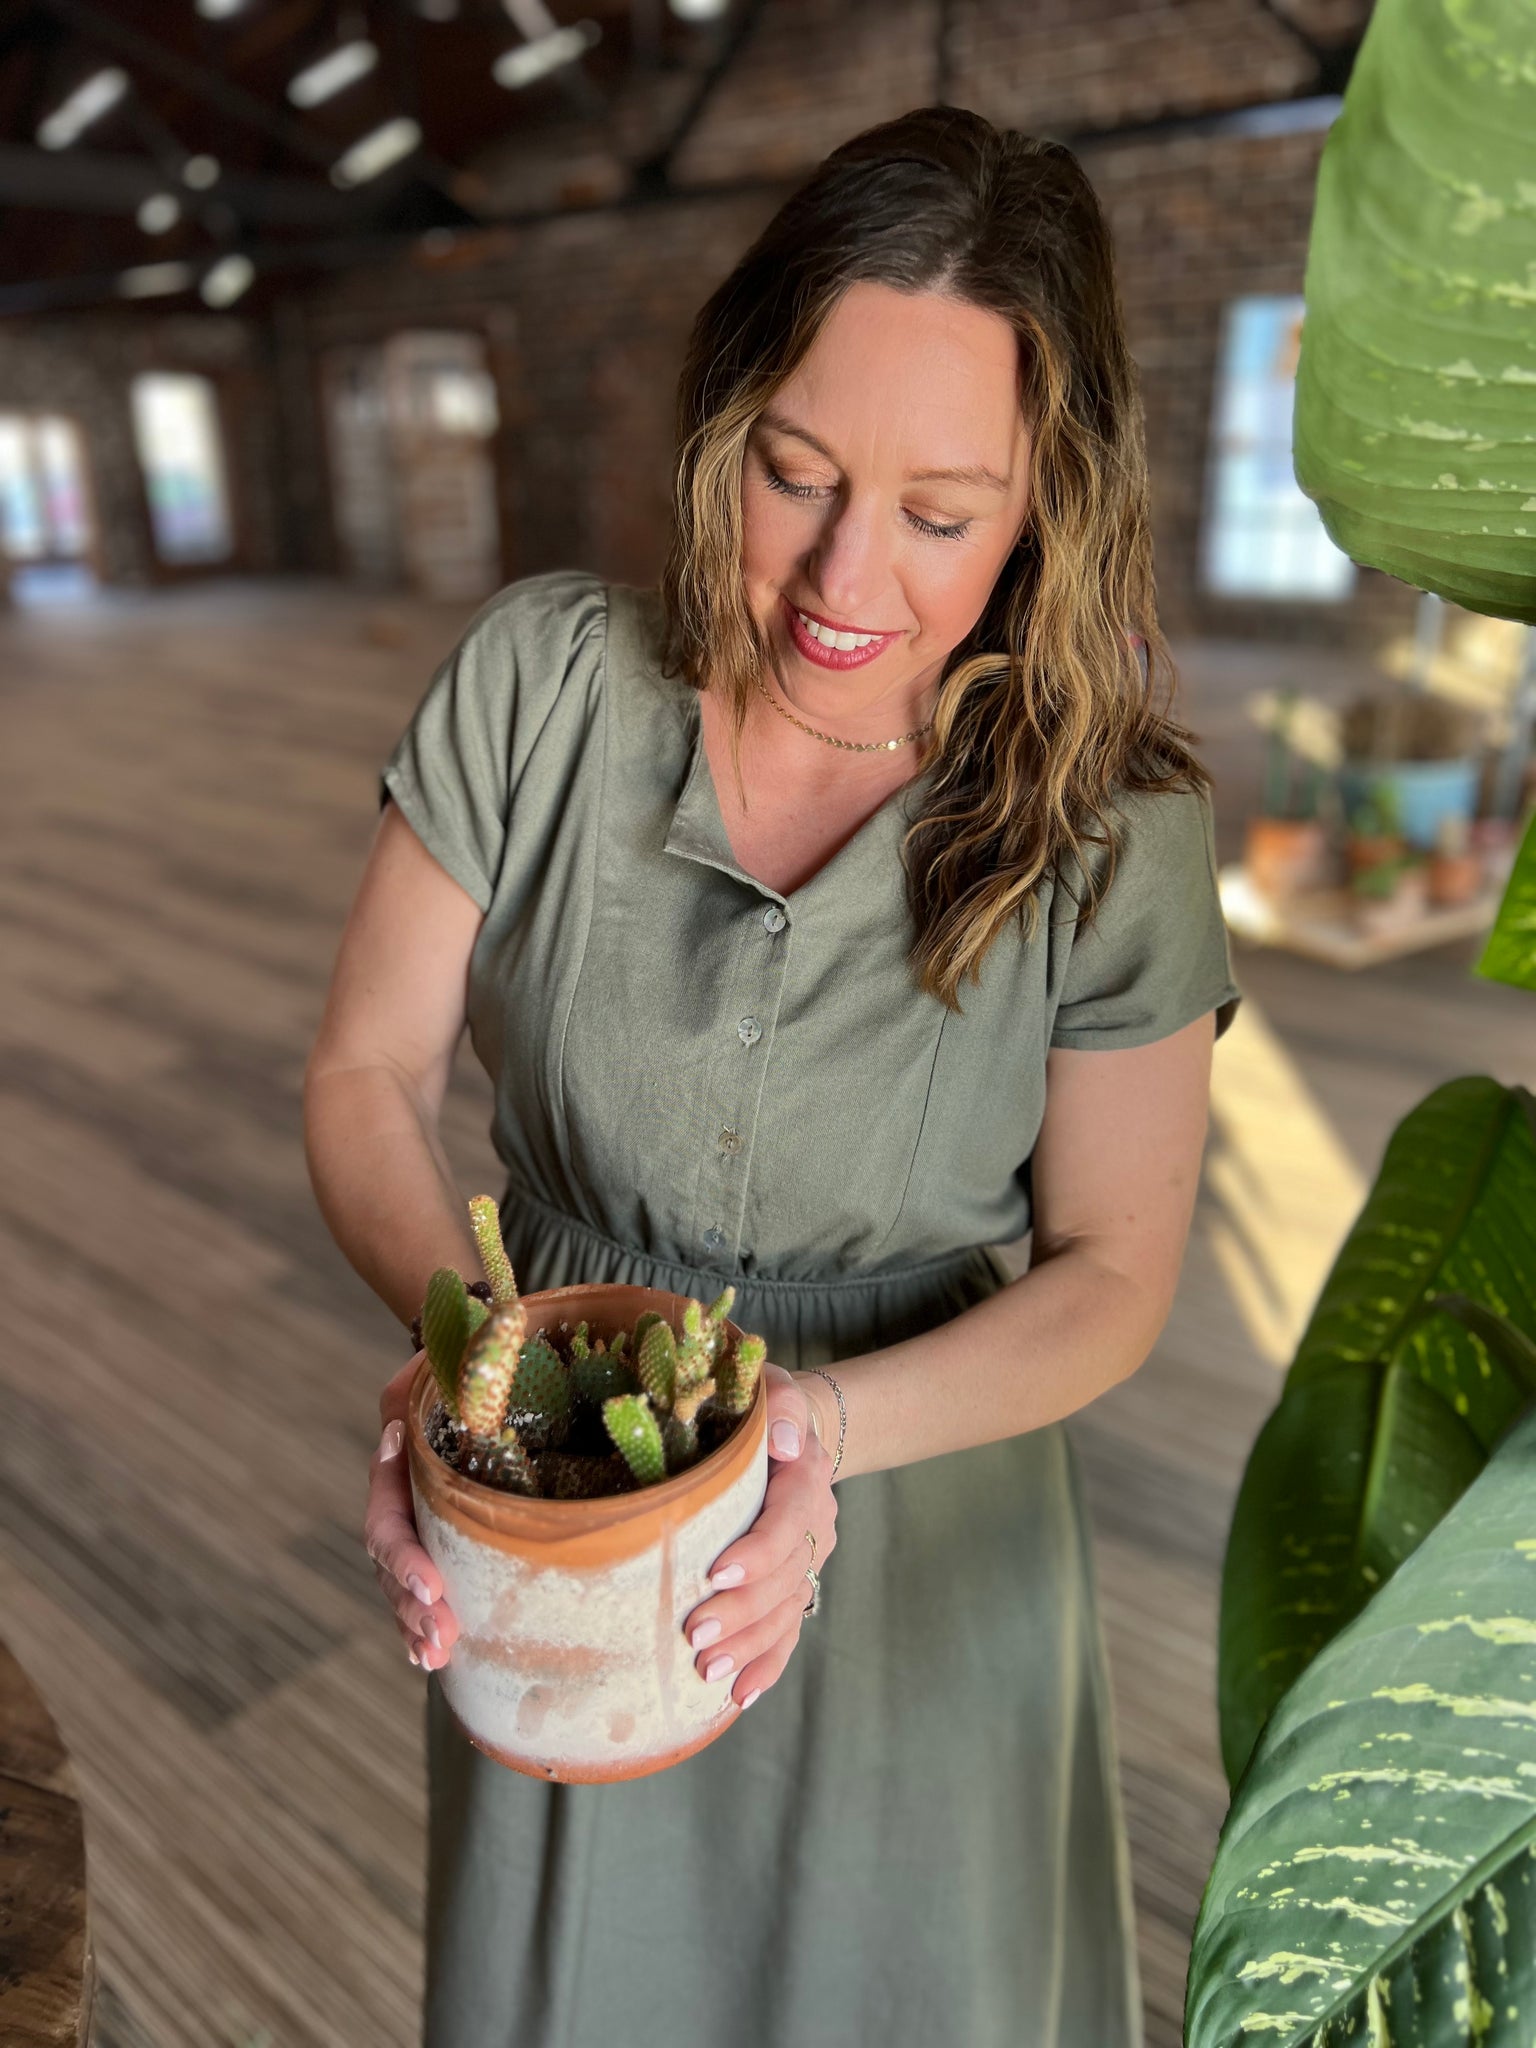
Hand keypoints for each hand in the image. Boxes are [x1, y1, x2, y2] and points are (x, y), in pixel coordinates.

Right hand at [365, 1352, 460, 1672]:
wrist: (474, 1363)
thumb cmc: (456, 1360)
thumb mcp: (432, 1365)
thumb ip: (411, 1393)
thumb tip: (394, 1434)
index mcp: (393, 1469)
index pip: (387, 1523)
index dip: (404, 1558)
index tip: (433, 1584)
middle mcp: (399, 1502)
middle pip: (392, 1567)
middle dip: (413, 1607)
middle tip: (440, 1639)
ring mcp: (419, 1523)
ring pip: (404, 1585)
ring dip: (417, 1624)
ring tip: (435, 1657)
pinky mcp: (446, 1538)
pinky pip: (428, 1586)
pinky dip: (425, 1621)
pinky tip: (436, 1655)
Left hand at [681, 1363, 837, 1709]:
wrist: (786, 1430)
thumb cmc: (759, 1408)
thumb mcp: (770, 1388)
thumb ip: (780, 1406)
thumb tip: (784, 1443)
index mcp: (805, 1477)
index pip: (790, 1520)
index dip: (759, 1551)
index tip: (717, 1572)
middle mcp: (814, 1523)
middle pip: (786, 1577)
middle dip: (742, 1612)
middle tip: (695, 1635)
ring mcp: (808, 1559)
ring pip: (786, 1611)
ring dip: (749, 1646)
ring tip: (708, 1673)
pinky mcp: (795, 1583)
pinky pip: (789, 1630)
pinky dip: (768, 1664)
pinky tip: (741, 1695)